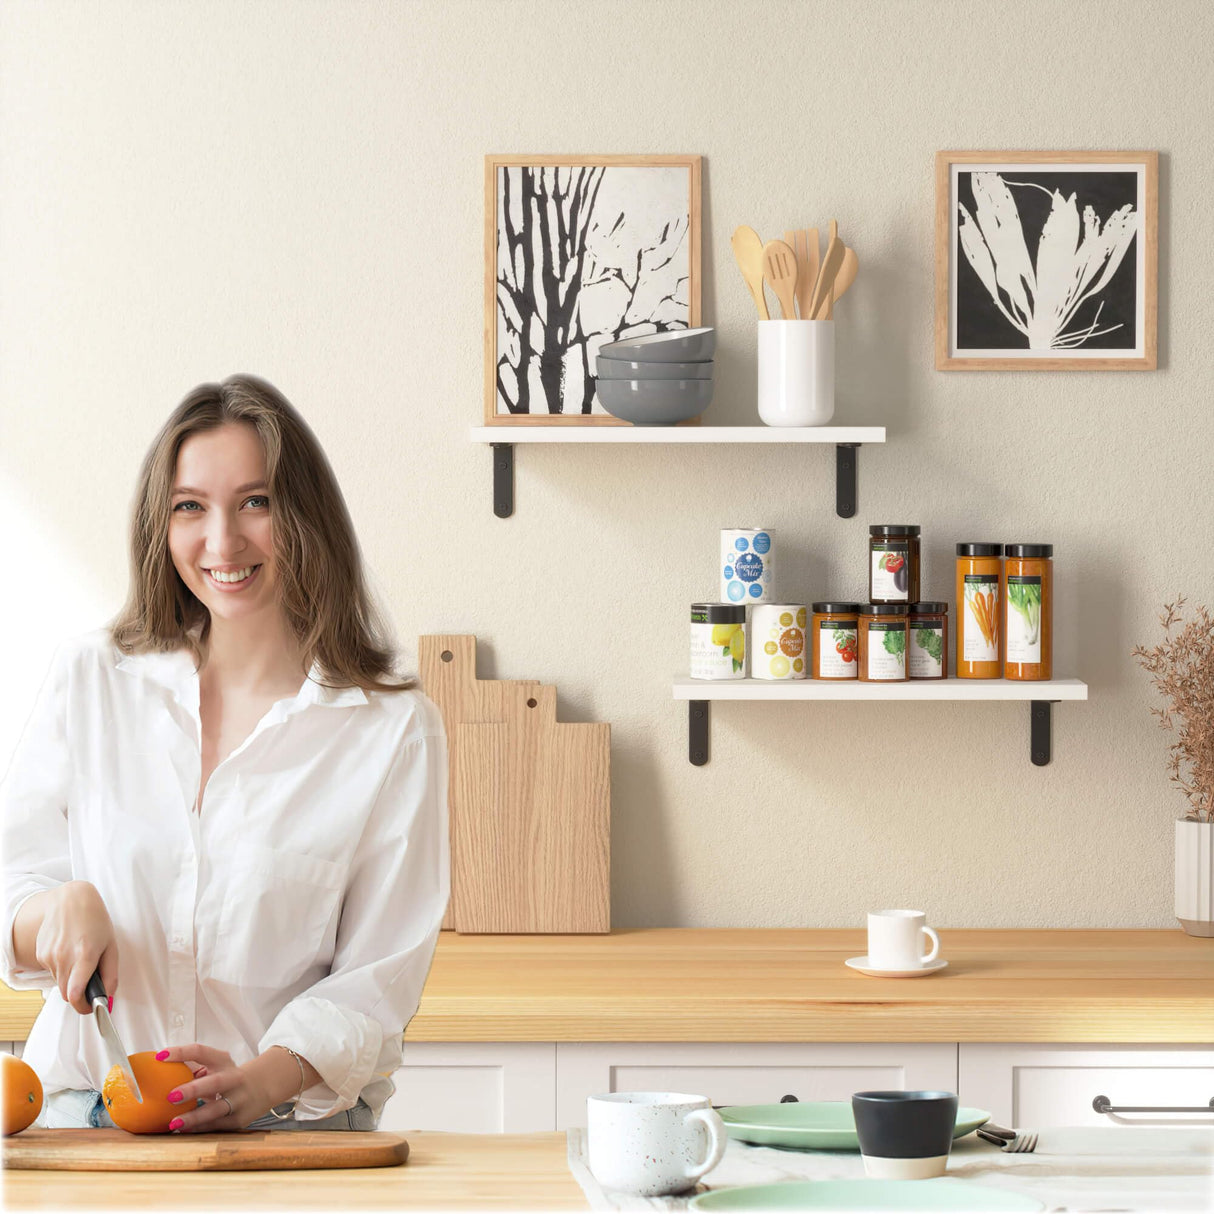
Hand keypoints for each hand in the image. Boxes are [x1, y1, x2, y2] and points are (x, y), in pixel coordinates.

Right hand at [34, 881, 118, 1013]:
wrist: (71, 901)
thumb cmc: (96, 922)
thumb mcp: (111, 946)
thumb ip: (111, 974)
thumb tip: (108, 996)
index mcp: (85, 955)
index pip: (75, 994)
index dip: (83, 1006)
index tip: (91, 1008)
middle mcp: (64, 957)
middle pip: (67, 994)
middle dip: (78, 995)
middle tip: (89, 986)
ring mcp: (50, 956)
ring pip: (59, 983)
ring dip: (69, 979)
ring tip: (80, 960)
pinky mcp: (41, 954)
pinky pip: (51, 972)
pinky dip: (61, 968)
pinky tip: (68, 952)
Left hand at [155, 1044, 275, 1131]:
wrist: (264, 1086)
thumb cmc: (228, 1076)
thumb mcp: (217, 1067)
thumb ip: (193, 1070)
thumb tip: (156, 1076)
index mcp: (223, 1061)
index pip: (201, 1051)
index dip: (180, 1053)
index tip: (159, 1056)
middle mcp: (234, 1078)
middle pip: (215, 1082)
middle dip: (193, 1089)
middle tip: (171, 1096)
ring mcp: (239, 1099)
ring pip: (217, 1109)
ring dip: (194, 1117)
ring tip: (174, 1123)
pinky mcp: (239, 1118)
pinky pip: (216, 1125)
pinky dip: (199, 1129)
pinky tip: (184, 1132)